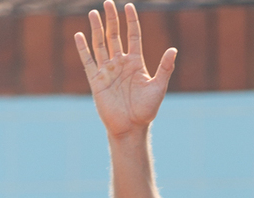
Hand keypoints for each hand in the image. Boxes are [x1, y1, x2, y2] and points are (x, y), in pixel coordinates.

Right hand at [76, 1, 176, 137]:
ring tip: (93, 13)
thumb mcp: (158, 88)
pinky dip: (83, 48)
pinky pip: (88, 61)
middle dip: (111, 19)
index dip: (131, 21)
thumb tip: (173, 50)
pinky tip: (79, 35)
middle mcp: (120, 63)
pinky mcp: (96, 81)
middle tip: (108, 2)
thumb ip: (165, 68)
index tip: (128, 6)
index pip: (133, 36)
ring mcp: (107, 71)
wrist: (131, 128)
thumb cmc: (146, 111)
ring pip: (100, 44)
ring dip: (97, 29)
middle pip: (114, 35)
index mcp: (135, 63)